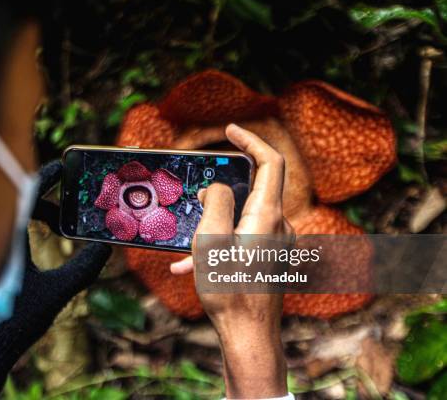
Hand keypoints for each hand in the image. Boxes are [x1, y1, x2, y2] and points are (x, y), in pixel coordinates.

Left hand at [0, 160, 111, 398]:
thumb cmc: (14, 322)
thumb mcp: (56, 292)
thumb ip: (83, 268)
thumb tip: (105, 247)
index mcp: (4, 239)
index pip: (25, 193)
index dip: (46, 177)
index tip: (64, 168)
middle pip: (20, 201)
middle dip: (47, 199)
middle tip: (70, 203)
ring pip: (13, 216)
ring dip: (38, 214)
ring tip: (61, 222)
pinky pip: (9, 231)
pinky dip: (28, 227)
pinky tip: (44, 238)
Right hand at [170, 124, 292, 398]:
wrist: (249, 336)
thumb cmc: (229, 289)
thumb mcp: (211, 240)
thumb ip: (216, 202)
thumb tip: (217, 188)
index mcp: (267, 214)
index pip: (270, 161)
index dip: (250, 140)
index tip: (229, 130)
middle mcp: (277, 225)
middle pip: (254, 187)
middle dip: (222, 186)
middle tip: (197, 191)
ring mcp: (275, 243)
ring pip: (241, 215)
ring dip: (213, 221)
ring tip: (187, 241)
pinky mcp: (267, 258)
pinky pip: (240, 237)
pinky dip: (217, 242)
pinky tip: (188, 264)